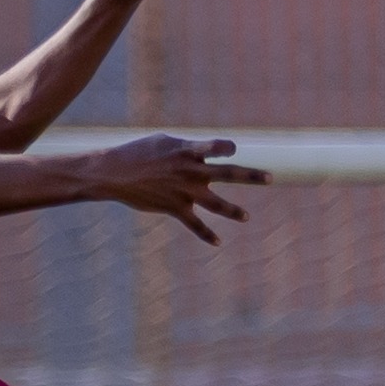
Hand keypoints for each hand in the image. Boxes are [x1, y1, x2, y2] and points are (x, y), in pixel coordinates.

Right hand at [87, 135, 264, 244]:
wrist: (113, 173)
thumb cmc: (137, 153)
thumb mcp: (164, 143)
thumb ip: (187, 149)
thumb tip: (202, 153)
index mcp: (188, 151)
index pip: (218, 148)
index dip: (227, 148)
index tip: (233, 150)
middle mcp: (191, 171)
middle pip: (228, 173)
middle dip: (251, 176)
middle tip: (271, 178)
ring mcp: (184, 191)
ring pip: (216, 203)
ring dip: (233, 211)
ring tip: (246, 217)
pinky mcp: (174, 208)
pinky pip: (195, 225)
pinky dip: (207, 234)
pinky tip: (218, 242)